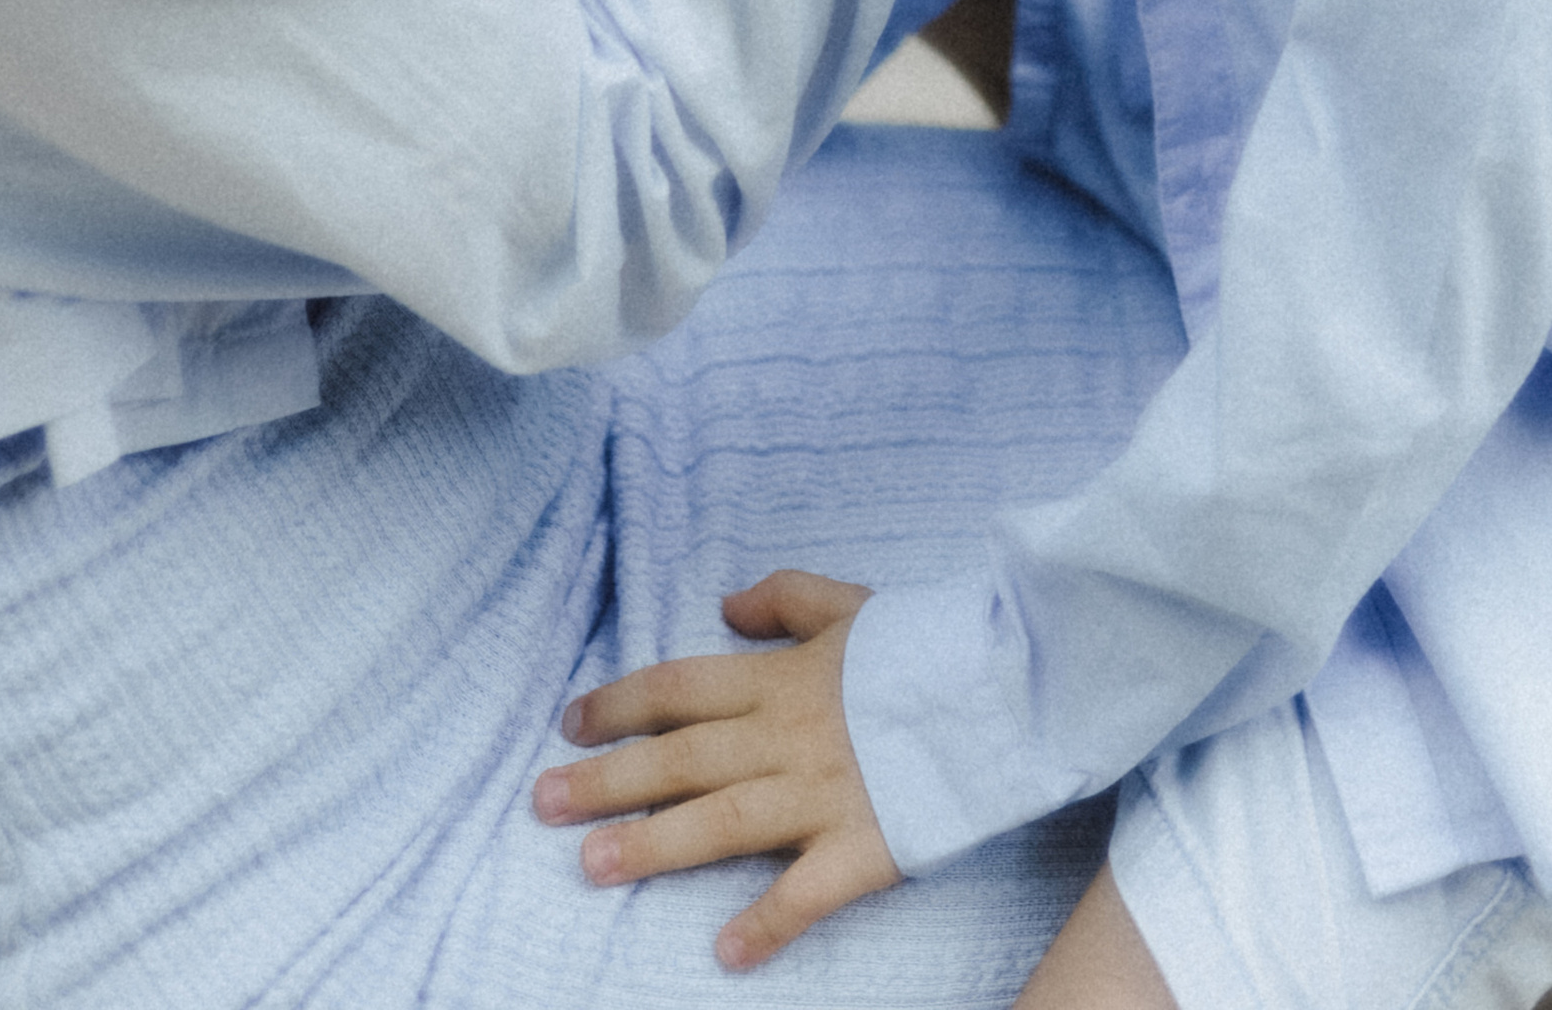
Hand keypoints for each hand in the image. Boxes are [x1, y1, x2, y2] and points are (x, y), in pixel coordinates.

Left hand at [533, 569, 894, 968]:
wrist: (1010, 685)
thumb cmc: (929, 646)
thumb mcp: (851, 603)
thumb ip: (785, 599)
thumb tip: (725, 604)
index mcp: (784, 677)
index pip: (682, 687)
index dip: (622, 704)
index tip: (571, 723)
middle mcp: (790, 735)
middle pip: (682, 757)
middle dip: (607, 781)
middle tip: (541, 804)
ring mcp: (824, 794)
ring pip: (723, 821)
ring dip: (654, 846)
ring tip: (592, 866)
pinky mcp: (866, 846)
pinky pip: (808, 891)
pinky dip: (768, 922)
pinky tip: (725, 952)